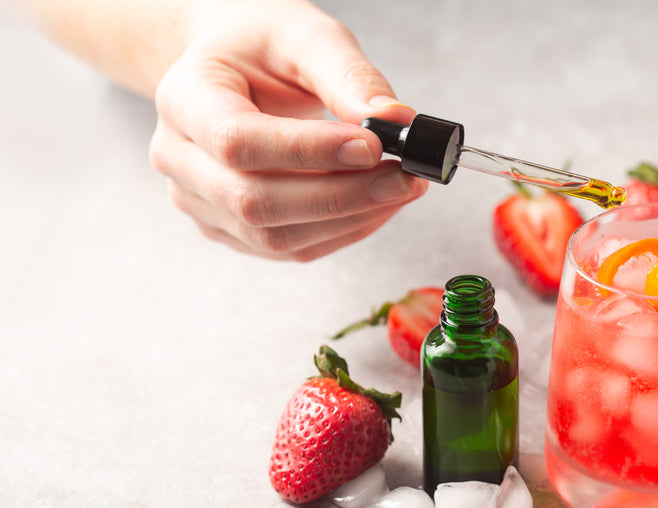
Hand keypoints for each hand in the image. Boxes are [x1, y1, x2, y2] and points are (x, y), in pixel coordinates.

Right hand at [148, 1, 427, 260]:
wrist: (235, 67)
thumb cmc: (263, 46)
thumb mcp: (305, 36)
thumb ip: (348, 76)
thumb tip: (396, 122)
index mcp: (184, 99)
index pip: (237, 141)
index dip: (308, 152)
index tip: (373, 146)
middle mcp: (180, 159)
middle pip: (255, 202)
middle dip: (341, 196)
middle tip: (404, 177)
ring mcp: (200, 202)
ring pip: (275, 236)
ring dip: (350, 220)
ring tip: (401, 187)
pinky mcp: (230, 230)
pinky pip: (290, 248)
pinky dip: (343, 231)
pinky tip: (378, 204)